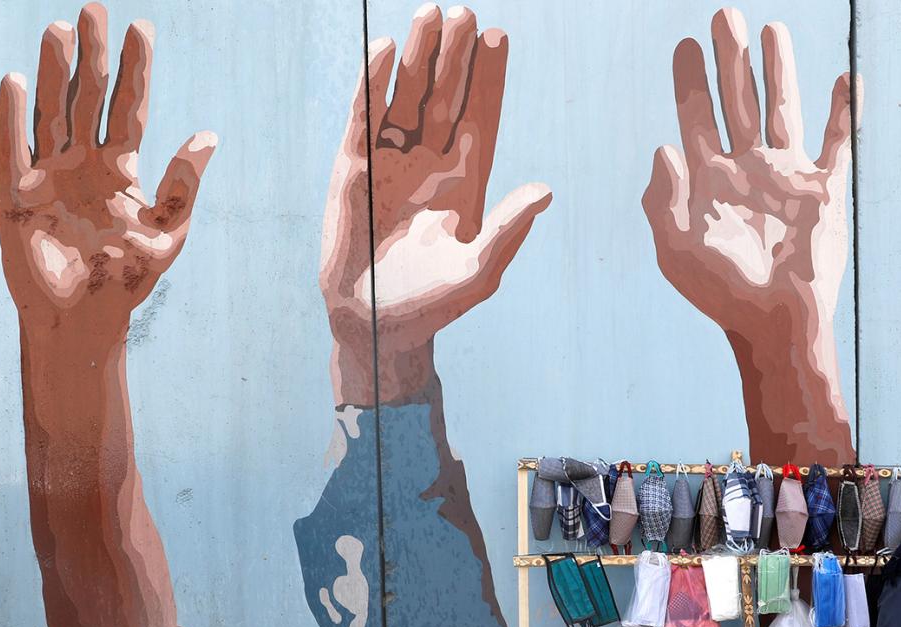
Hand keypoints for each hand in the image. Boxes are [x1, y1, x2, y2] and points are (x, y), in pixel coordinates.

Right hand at [0, 3, 214, 347]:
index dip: (136, 70)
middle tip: (95, 9)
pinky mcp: (18, 195)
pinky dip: (13, 118)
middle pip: (88, 98)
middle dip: (92, 55)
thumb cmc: (128, 278)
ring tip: (58, 30)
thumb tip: (209, 136)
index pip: (129, 108)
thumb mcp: (168, 233)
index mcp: (120, 169)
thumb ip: (184, 186)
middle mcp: (83, 163)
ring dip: (54, 72)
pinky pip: (13, 149)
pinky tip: (16, 82)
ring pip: (52, 113)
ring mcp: (49, 175)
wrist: (87, 318)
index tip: (142, 29)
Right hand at [320, 4, 550, 405]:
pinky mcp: (355, 167)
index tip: (499, 36)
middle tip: (464, 11)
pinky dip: (372, 84)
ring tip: (429, 13)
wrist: (376, 322)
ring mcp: (392, 160)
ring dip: (418, 56)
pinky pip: (365, 116)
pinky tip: (382, 49)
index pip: (481, 117)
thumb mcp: (478, 271)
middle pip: (447, 95)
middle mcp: (431, 162)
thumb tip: (545, 191)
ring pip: (407, 95)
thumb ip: (508, 230)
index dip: (489, 78)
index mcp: (467, 180)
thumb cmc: (433, 303)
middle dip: (455, 54)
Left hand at [643, 8, 858, 348]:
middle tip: (724, 15)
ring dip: (779, 71)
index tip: (684, 45)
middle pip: (737, 100)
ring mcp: (786, 177)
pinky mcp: (824, 192)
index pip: (695, 118)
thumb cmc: (721, 292)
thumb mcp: (675, 249)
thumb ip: (664, 198)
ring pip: (782, 110)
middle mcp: (746, 170)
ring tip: (775, 28)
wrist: (775, 321)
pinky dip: (843, 112)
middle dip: (731, 58)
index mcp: (708, 181)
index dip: (689, 81)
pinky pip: (837, 143)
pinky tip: (847, 79)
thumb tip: (663, 146)